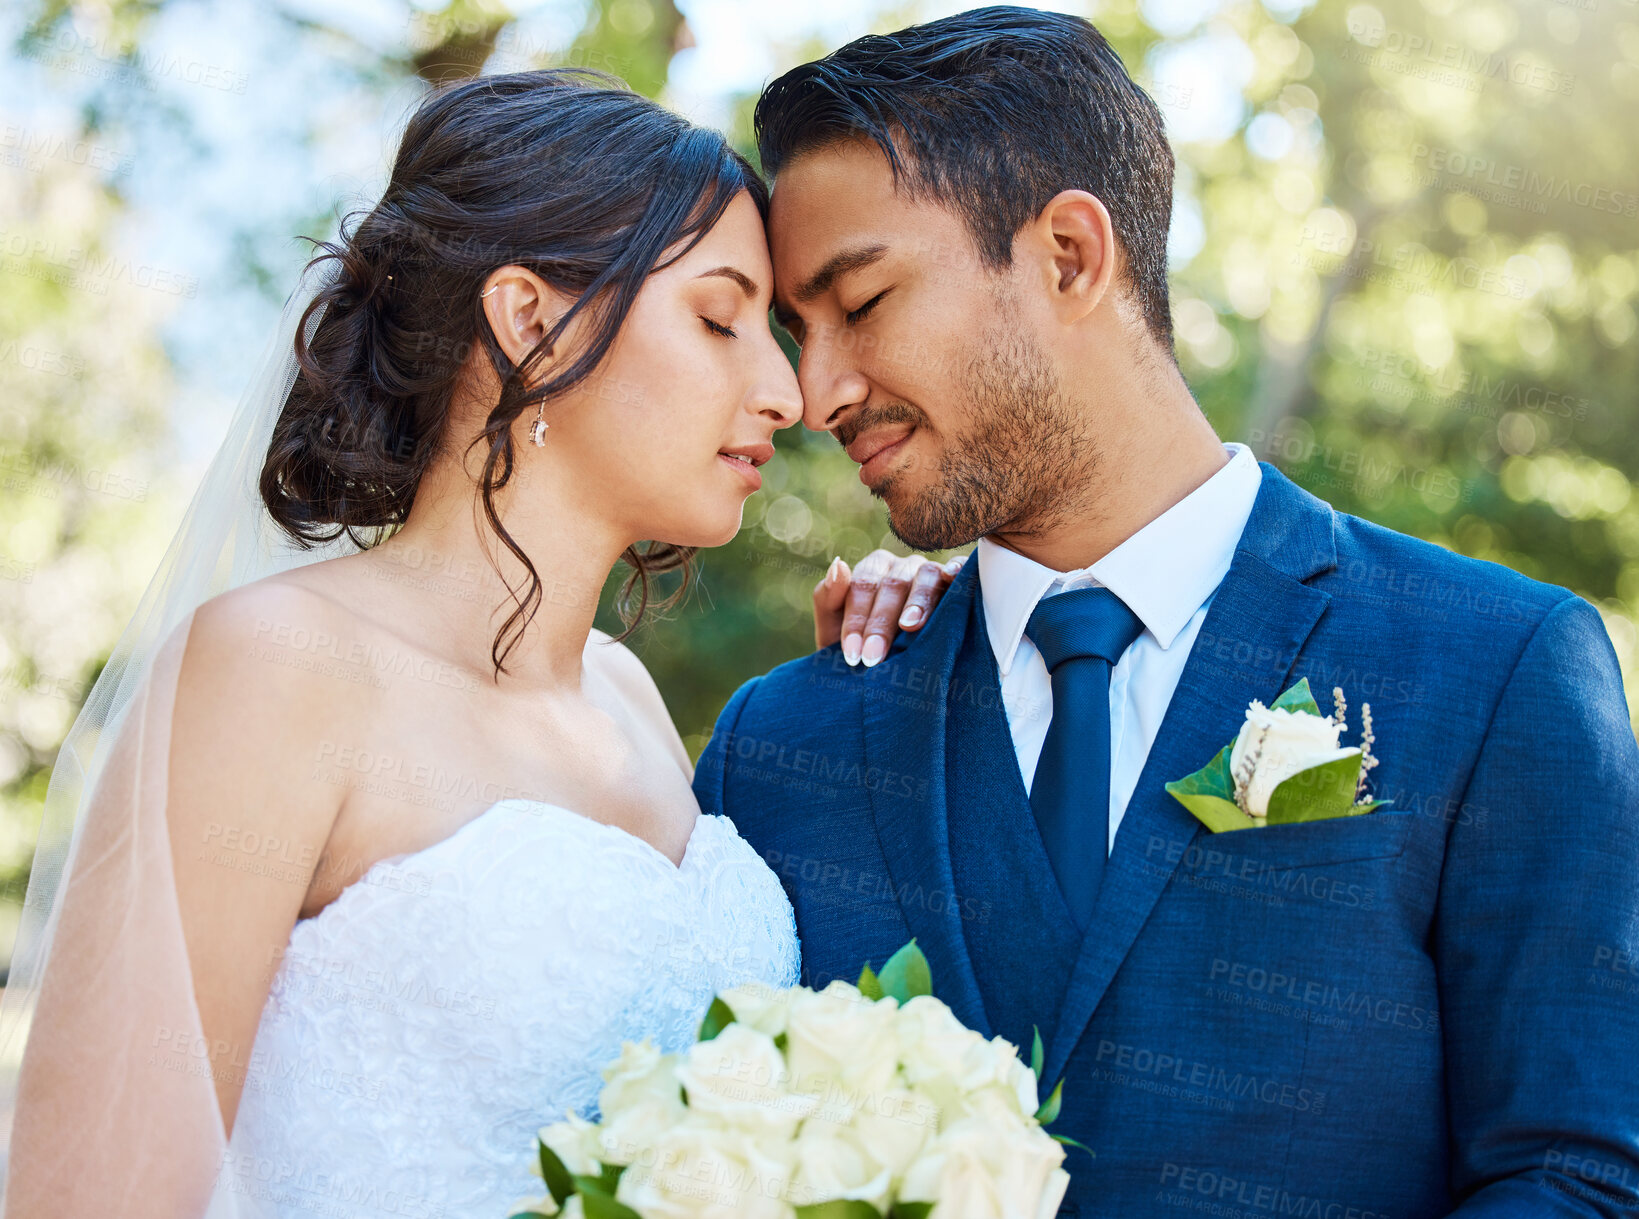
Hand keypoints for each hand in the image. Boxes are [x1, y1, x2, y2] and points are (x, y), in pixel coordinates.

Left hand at [813, 549, 967, 665]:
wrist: (888, 677)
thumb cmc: (860, 648)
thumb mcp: (834, 627)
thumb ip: (828, 596)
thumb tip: (839, 565)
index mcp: (873, 570)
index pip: (863, 586)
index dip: (856, 621)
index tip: (853, 655)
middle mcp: (902, 566)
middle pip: (893, 584)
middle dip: (881, 623)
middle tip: (873, 659)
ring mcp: (931, 573)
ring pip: (926, 577)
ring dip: (918, 602)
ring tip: (909, 626)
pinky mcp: (957, 582)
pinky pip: (959, 570)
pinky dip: (957, 571)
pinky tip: (954, 576)